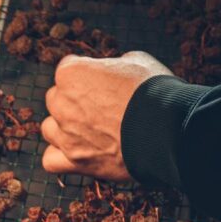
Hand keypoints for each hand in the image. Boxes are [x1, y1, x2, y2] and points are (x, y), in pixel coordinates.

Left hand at [41, 51, 172, 179]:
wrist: (170, 130)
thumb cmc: (155, 91)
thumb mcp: (137, 61)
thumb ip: (114, 65)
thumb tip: (112, 70)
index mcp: (71, 74)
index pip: (68, 68)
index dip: (87, 74)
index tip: (102, 81)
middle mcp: (61, 103)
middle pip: (56, 99)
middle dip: (74, 100)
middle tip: (100, 106)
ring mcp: (66, 134)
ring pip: (50, 129)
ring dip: (64, 128)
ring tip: (90, 130)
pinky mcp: (74, 161)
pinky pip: (51, 159)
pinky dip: (60, 157)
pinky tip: (76, 152)